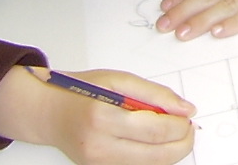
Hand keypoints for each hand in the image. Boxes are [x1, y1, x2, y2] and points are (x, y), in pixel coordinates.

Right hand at [0, 65, 193, 164]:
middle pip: (156, 155)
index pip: (155, 131)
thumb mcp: (119, 80)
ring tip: (173, 132)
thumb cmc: (81, 91)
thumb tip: (185, 109)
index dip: (180, 125)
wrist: (48, 113)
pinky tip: (155, 141)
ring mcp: (98, 163)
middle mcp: (99, 147)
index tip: (189, 115)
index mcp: (103, 118)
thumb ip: (155, 94)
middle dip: (182, 143)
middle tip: (189, 127)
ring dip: (170, 151)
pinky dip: (153, 156)